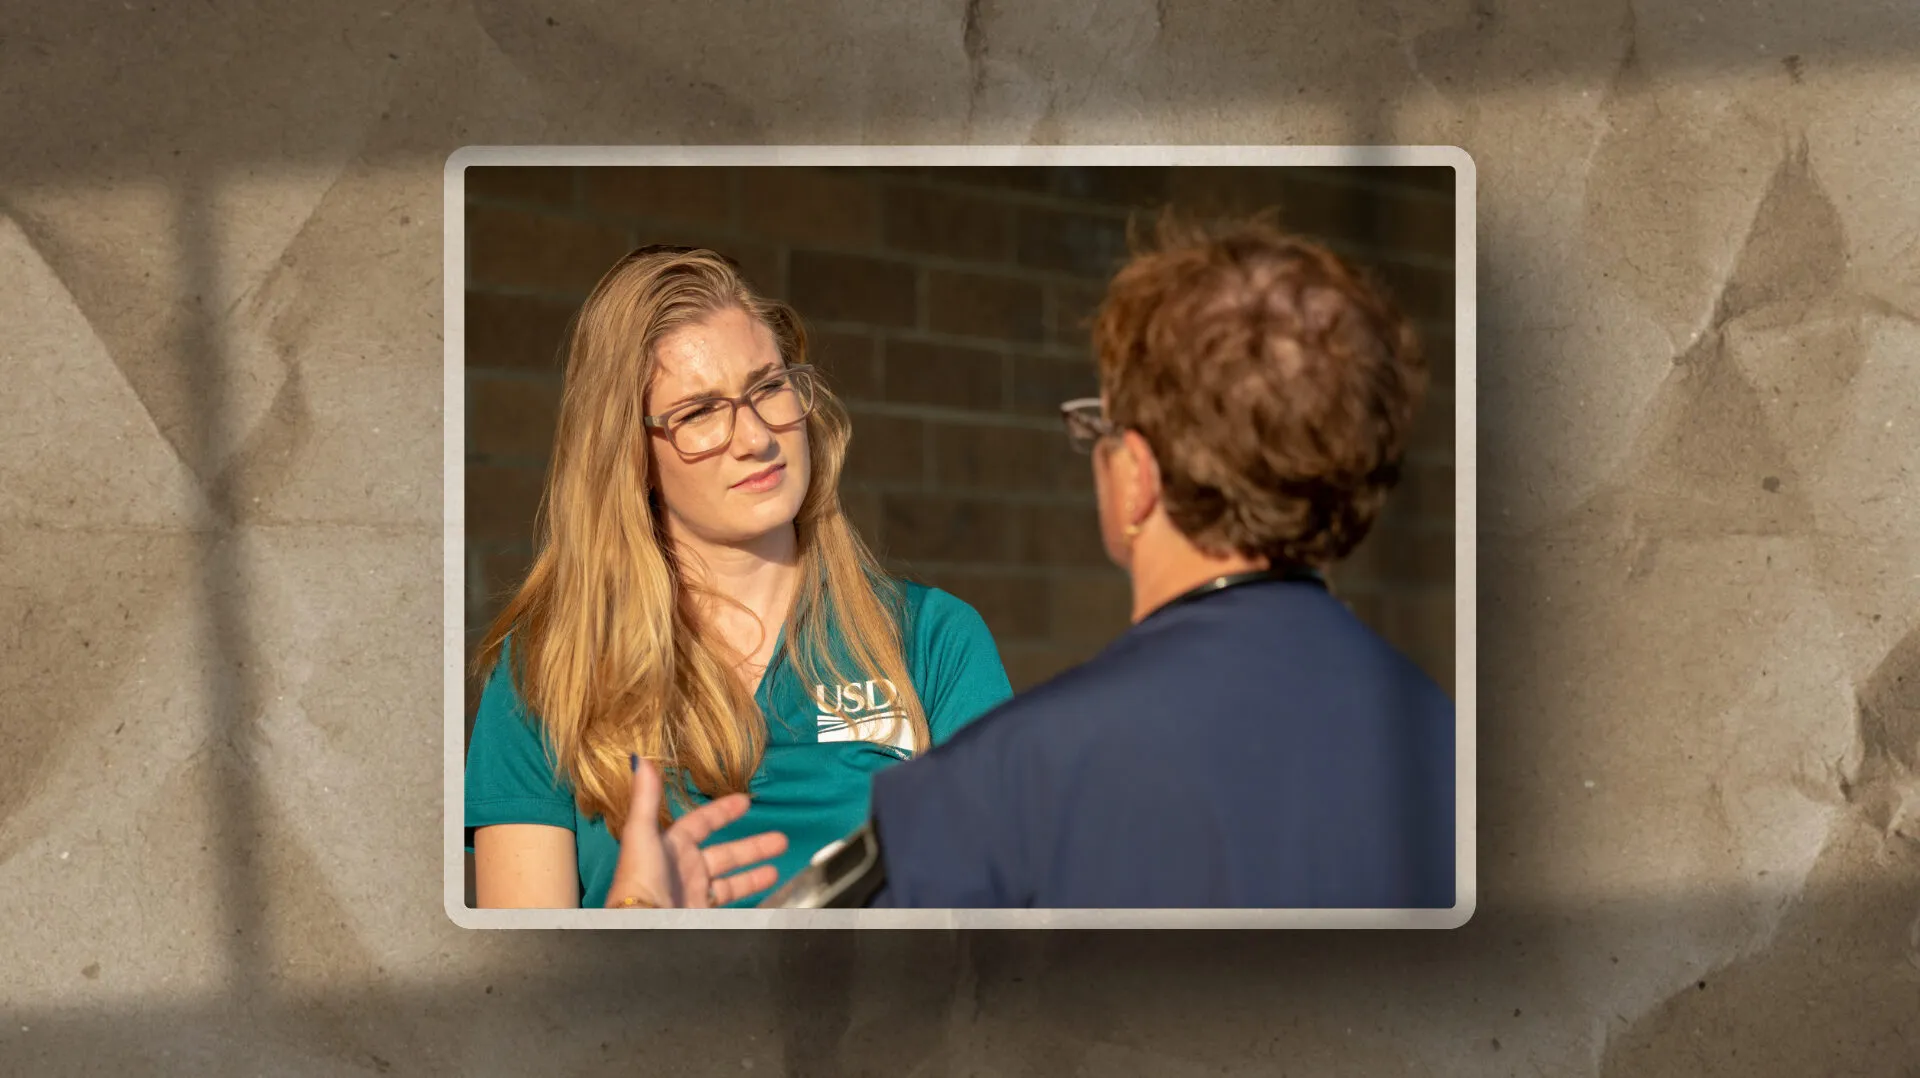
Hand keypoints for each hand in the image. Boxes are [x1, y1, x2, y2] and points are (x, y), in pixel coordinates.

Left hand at [604, 755, 788, 908]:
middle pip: (725, 854)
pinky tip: (761, 894)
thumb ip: (646, 798)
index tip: (745, 801)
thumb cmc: (640, 877)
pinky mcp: (701, 913)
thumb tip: (642, 760)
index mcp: (670, 845)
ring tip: (777, 869)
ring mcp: (694, 893)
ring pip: (731, 881)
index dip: (723, 811)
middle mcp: (684, 868)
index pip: (701, 822)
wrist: (642, 923)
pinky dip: (746, 896)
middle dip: (752, 846)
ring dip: (754, 874)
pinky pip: (728, 902)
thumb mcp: (640, 833)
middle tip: (781, 840)